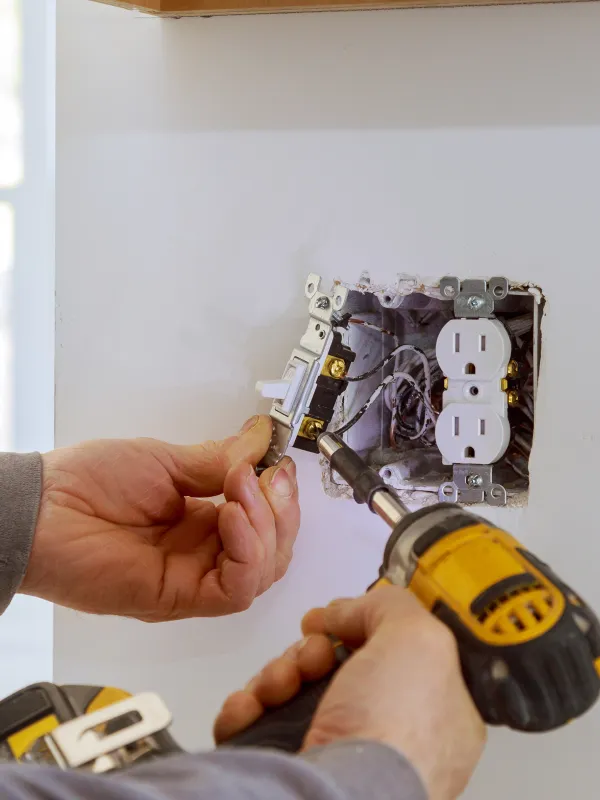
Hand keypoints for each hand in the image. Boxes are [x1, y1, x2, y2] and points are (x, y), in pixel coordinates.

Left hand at [21, 416, 299, 620]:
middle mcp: (203, 553)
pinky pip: (234, 590)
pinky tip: (232, 517)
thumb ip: (219, 459)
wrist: (43, 509)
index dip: (280, 496)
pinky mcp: (178, 597)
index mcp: (202, 521)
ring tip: (240, 489)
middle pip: (273, 551)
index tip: (278, 463)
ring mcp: (193, 577)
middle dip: (282, 511)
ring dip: (266, 527)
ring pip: (262, 572)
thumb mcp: (166, 460)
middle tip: (267, 476)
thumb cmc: (89, 482)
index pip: (265, 522)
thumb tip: (261, 439)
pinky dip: (247, 552)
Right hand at [215, 586, 485, 799]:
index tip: (339, 616)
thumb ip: (391, 607)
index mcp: (435, 713)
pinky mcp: (289, 768)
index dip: (362, 628)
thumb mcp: (419, 640)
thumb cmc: (394, 729)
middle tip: (312, 655)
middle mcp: (387, 736)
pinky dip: (247, 708)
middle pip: (336, 667)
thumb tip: (347, 610)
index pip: (396, 654)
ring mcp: (336, 757)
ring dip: (276, 673)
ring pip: (294, 691)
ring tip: (278, 686)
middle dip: (311, 650)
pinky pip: (258, 723)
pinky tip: (250, 706)